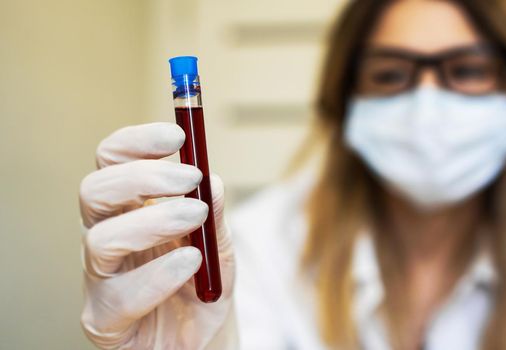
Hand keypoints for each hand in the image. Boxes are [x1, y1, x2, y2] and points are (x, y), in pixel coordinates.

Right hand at [79, 122, 235, 348]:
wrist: (206, 336)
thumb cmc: (205, 282)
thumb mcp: (220, 241)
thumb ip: (215, 211)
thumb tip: (211, 179)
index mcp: (128, 209)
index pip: (112, 161)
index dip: (137, 142)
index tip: (178, 136)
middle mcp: (107, 236)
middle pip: (95, 191)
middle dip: (144, 176)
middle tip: (191, 179)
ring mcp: (101, 279)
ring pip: (100, 239)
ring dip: (154, 222)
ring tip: (197, 219)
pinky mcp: (104, 320)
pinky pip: (120, 295)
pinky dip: (159, 274)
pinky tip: (191, 265)